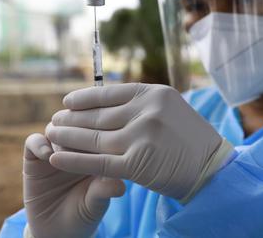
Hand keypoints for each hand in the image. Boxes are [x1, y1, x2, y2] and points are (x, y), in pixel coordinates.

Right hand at [23, 132, 124, 237]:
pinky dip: (39, 143)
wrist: (57, 229)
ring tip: (62, 149)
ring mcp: (55, 149)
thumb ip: (104, 191)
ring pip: (58, 127)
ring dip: (61, 132)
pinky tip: (46, 154)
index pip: (101, 129)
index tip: (104, 130)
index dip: (102, 128)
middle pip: (79, 122)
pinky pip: (34, 141)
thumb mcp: (97, 203)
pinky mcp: (34, 157)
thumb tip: (120, 186)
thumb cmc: (85, 213)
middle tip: (80, 134)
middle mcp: (78, 145)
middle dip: (80, 125)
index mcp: (99, 150)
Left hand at [46, 83, 233, 202]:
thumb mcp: (171, 109)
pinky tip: (56, 157)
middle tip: (53, 120)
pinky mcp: (137, 163)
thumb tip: (109, 103)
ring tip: (51, 135)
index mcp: (155, 94)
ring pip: (94, 137)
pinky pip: (98, 162)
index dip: (85, 98)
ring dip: (68, 137)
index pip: (110, 93)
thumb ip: (143, 105)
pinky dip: (74, 160)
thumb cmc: (191, 140)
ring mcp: (142, 137)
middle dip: (72, 118)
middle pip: (99, 115)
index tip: (67, 101)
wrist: (212, 169)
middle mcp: (147, 111)